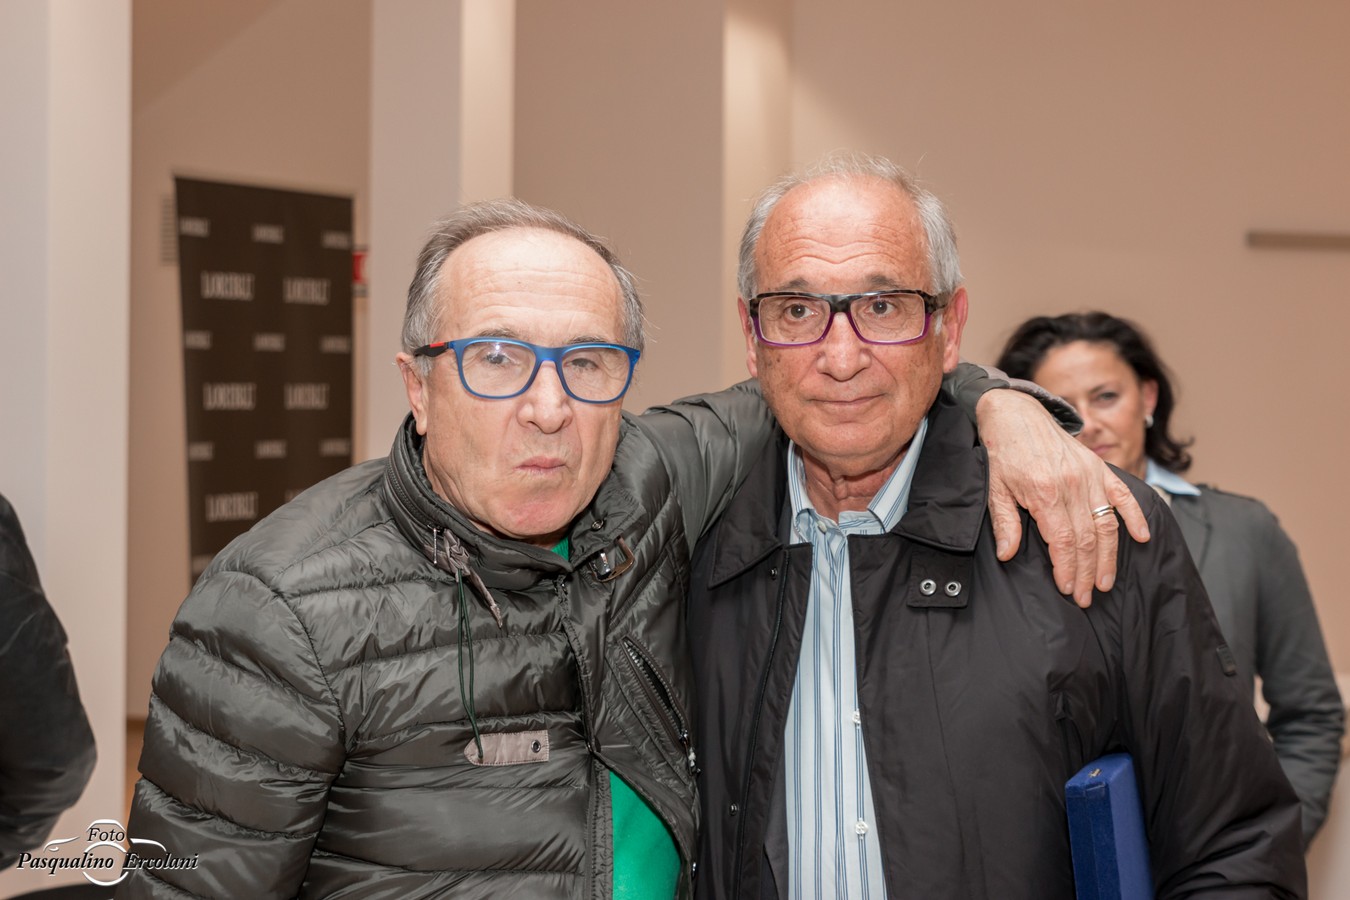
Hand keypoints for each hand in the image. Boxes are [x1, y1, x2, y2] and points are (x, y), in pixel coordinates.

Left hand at [976, 390, 1149, 606]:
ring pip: (1107, 525)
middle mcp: (1073, 485)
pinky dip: (1135, 516)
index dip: (1067, 569)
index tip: (1068, 589)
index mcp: (1045, 493)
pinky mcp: (1100, 468)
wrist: (1016, 414)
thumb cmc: (1002, 453)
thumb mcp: (994, 488)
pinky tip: (1143, 537)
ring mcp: (1090, 476)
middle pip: (1087, 539)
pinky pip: (1123, 496)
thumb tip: (1007, 554)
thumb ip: (1005, 522)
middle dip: (1087, 573)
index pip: (1063, 542)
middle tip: (1087, 597)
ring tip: (1106, 582)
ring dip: (1109, 557)